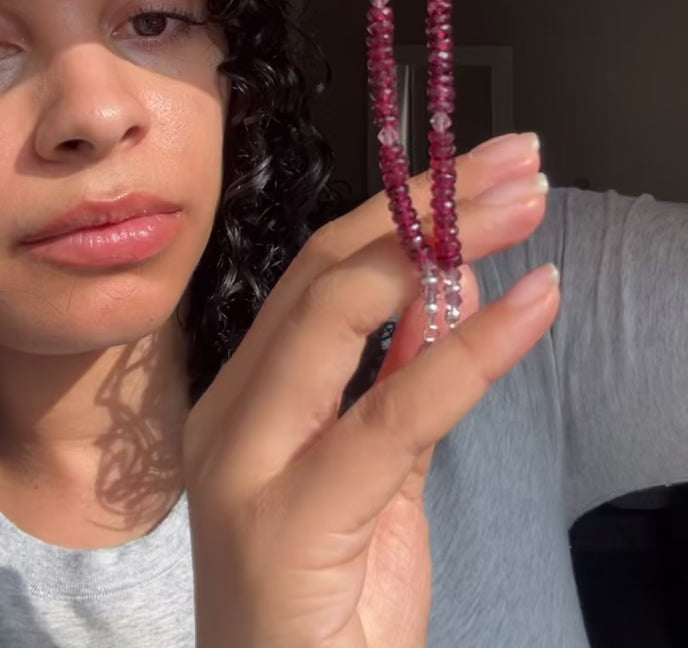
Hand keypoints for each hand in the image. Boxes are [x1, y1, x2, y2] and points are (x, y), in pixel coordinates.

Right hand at [183, 133, 557, 647]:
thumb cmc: (328, 605)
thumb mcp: (376, 474)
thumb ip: (401, 375)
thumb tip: (449, 276)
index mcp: (249, 394)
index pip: (320, 272)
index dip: (401, 209)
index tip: (482, 170)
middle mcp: (235, 412)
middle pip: (328, 271)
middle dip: (426, 205)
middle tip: (517, 164)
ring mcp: (249, 461)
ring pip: (342, 312)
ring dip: (448, 243)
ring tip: (527, 203)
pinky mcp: (290, 517)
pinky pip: (395, 411)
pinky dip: (471, 347)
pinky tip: (532, 305)